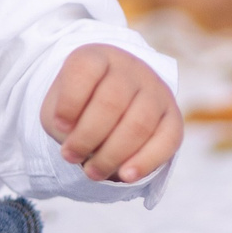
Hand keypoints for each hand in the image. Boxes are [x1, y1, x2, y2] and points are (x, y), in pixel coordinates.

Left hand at [43, 46, 181, 184]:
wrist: (107, 106)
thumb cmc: (78, 107)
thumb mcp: (58, 108)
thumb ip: (63, 123)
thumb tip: (82, 149)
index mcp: (97, 57)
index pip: (85, 68)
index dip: (69, 101)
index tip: (59, 125)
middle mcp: (130, 69)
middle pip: (112, 102)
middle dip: (86, 137)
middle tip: (70, 156)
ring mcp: (156, 91)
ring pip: (139, 124)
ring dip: (111, 155)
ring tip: (92, 172)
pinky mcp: (173, 118)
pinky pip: (167, 141)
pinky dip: (145, 162)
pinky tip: (125, 176)